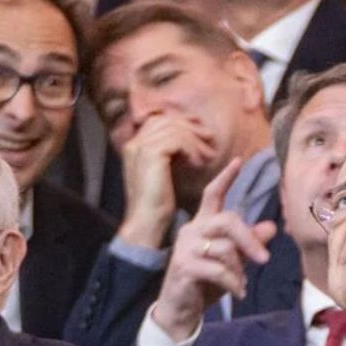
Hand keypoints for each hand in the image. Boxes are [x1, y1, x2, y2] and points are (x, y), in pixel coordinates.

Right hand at [117, 115, 217, 250]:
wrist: (146, 224)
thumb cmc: (157, 205)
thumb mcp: (163, 175)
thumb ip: (170, 156)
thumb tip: (189, 144)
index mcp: (134, 145)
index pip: (159, 120)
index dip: (182, 122)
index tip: (201, 130)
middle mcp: (135, 142)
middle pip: (168, 121)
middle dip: (192, 127)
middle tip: (210, 138)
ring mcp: (141, 147)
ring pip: (175, 130)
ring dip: (196, 140)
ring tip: (209, 153)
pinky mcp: (152, 154)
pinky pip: (178, 141)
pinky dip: (192, 150)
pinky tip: (199, 163)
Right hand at [152, 159, 277, 339]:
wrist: (180, 311)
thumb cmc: (205, 283)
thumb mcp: (232, 262)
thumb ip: (248, 244)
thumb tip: (271, 227)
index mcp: (202, 225)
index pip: (212, 195)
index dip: (226, 178)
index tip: (239, 161)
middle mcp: (192, 230)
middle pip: (227, 220)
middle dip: (249, 239)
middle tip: (264, 260)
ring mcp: (186, 248)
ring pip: (225, 248)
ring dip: (239, 270)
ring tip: (241, 284)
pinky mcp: (184, 266)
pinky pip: (219, 270)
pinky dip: (234, 283)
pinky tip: (238, 293)